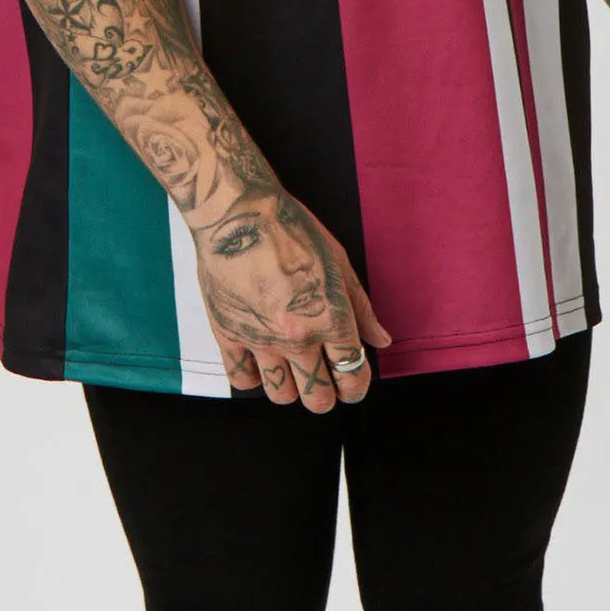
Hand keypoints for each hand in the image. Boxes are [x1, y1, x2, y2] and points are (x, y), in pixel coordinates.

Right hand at [191, 186, 392, 410]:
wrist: (239, 213)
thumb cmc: (290, 229)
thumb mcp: (338, 261)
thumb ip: (360, 308)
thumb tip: (380, 340)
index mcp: (330, 318)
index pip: (353, 374)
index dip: (357, 386)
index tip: (353, 385)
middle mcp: (297, 336)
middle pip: (319, 397)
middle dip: (327, 395)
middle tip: (325, 383)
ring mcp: (261, 339)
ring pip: (282, 395)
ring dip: (292, 390)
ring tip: (292, 372)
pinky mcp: (228, 334)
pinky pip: (242, 379)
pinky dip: (254, 377)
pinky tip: (260, 361)